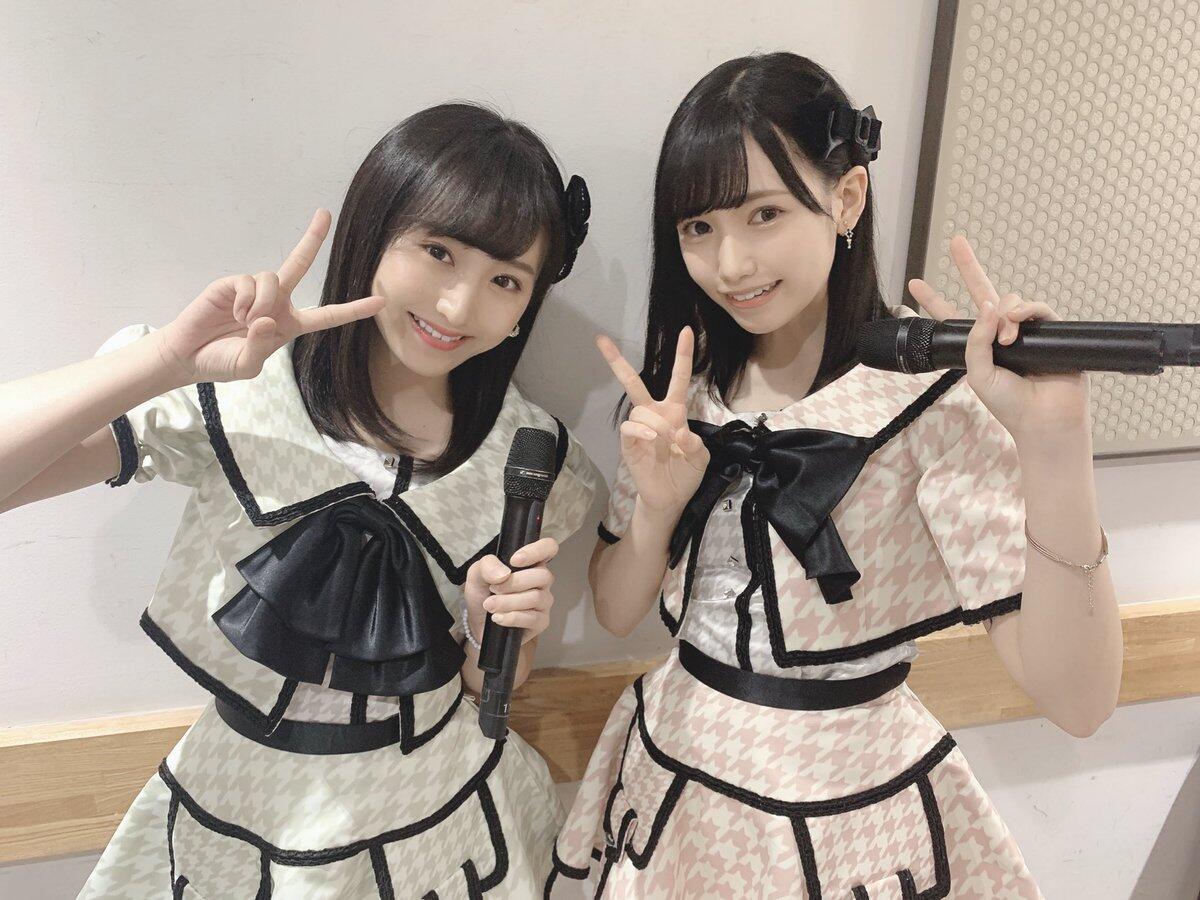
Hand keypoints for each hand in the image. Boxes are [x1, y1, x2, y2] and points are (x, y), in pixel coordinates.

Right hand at [156, 210, 385, 384]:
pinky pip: (250, 282)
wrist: (187, 356)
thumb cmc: (221, 362)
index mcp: (288, 324)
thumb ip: (261, 347)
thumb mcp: (247, 365)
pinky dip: (244, 301)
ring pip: (274, 279)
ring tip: (244, 322)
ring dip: (261, 304)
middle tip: (324, 213)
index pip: (327, 315)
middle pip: (299, 264)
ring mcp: (255, 291)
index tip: (380, 301)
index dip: (353, 309)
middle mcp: (276, 303)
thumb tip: (265, 319)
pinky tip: (233, 313)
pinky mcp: (233, 283)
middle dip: (312, 238)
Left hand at [463, 537, 559, 645]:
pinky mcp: (540, 622)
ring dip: (508, 602)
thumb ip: (487, 566)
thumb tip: (504, 574)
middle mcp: (541, 580)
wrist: (478, 622)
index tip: (514, 561)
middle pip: (542, 576)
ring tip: (489, 606)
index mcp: (530, 563)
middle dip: (513, 583)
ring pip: (536, 597)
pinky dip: (512, 617)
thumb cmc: (483, 593)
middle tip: (492, 590)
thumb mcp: (477, 573)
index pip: (548, 548)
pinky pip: (533, 618)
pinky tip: (498, 618)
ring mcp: (543, 601)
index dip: (536, 551)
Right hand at [596, 327, 708, 519]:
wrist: (670, 498)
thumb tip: (680, 433)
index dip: (682, 355)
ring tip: (666, 439)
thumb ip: (695, 444)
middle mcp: (655, 415)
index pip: (679, 379)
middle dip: (617, 362)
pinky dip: (641, 430)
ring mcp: (640, 429)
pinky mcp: (629, 444)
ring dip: (655, 420)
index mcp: (675, 412)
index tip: (687, 331)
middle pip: (634, 383)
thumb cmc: (686, 473)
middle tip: (601, 340)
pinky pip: (630, 427)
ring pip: (639, 409)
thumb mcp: (700, 458)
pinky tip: (651, 438)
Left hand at [907, 235, 1089, 440]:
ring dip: (1003, 315)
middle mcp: (1000, 334)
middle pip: (983, 293)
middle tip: (956, 241)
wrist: (1045, 419)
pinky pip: (1036, 308)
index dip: (935, 301)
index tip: (914, 284)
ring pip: (1009, 301)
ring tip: (1005, 340)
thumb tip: (988, 306)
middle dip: (968, 266)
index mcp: (978, 346)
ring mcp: (1025, 331)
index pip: (953, 319)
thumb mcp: (977, 373)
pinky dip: (1024, 311)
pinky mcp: (1050, 330)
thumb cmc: (1009, 403)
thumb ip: (975, 340)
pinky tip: (1016, 325)